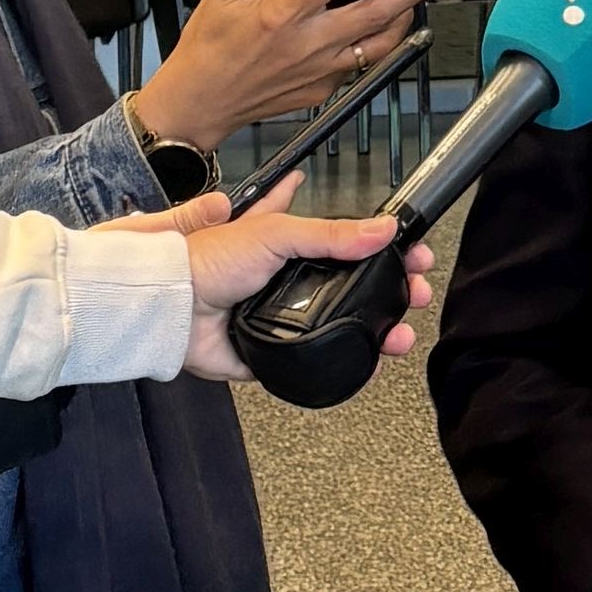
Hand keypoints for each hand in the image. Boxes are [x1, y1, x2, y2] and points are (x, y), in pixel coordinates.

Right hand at [128, 0, 451, 145]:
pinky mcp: (323, 90)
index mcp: (284, 15)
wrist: (200, 103)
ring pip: (379, 44)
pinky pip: (359, 64)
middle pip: (376, 14)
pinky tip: (379, 28)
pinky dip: (375, 44)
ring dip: (405, 18)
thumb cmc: (209, 49)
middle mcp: (310, 45)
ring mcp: (321, 71)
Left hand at [164, 179, 434, 380]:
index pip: (347, 240)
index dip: (380, 243)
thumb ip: (332, 234)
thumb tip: (383, 229)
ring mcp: (287, 319)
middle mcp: (292, 283)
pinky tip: (372, 357)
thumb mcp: (277, 235)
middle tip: (417, 291)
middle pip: (355, 288)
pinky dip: (348, 361)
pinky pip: (319, 360)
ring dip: (380, 328)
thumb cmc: (207, 261)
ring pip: (345, 327)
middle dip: (392, 290)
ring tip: (402, 331)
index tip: (409, 246)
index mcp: (293, 247)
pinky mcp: (277, 353)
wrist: (173, 307)